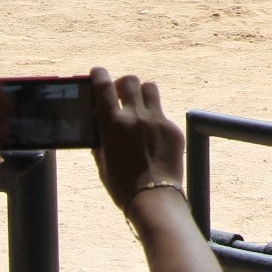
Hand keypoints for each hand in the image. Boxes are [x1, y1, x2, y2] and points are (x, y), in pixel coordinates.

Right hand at [89, 67, 185, 210]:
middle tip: (120, 94)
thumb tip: (99, 128)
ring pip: (150, 89)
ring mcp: (157, 120)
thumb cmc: (122, 185)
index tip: (98, 72)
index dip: (99, 75)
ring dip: (142, 93)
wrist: (153, 198)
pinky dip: (155, 119)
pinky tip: (153, 136)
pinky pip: (163, 114)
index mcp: (112, 124)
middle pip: (130, 81)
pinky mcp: (173, 128)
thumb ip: (100, 140)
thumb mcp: (102, 161)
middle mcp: (135, 116)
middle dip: (123, 84)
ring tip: (139, 107)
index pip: (103, 86)